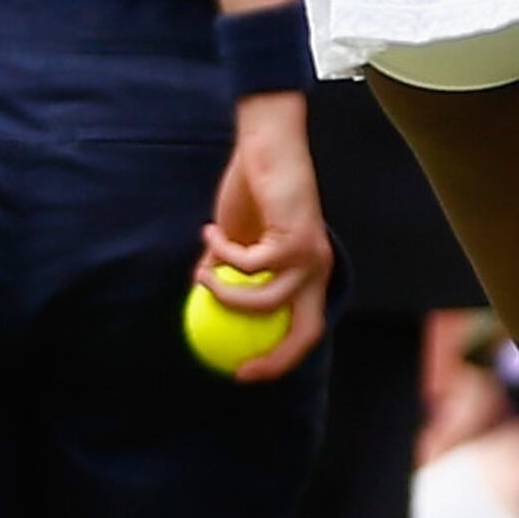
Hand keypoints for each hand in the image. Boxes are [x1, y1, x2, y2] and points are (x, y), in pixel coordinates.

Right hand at [196, 96, 330, 381]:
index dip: (282, 357)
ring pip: (265, 300)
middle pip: (307, 331)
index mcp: (310, 273)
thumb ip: (226, 267)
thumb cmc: (254, 189)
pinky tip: (209, 232)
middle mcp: (318, 269)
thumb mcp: (236, 237)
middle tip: (237, 369)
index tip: (244, 370)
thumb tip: (200, 294)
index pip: (306, 328)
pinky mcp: (296, 241)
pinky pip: (247, 265)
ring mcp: (311, 257)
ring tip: (202, 276)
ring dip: (225, 294)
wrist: (269, 147)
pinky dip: (222, 253)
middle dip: (277, 360)